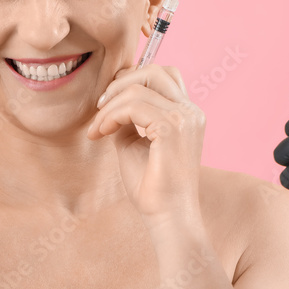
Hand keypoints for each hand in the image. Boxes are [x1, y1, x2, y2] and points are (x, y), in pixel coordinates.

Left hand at [86, 64, 205, 222]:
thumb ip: (127, 119)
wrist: (167, 217)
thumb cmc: (151, 186)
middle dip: (120, 84)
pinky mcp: (172, 129)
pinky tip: (101, 133)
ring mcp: (185, 119)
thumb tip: (109, 101)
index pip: (163, 76)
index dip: (132, 79)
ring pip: (138, 88)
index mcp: (187, 114)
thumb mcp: (133, 143)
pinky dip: (111, 116)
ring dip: (109, 106)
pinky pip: (133, 107)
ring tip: (97, 128)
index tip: (107, 103)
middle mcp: (191, 112)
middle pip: (154, 71)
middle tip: (99, 107)